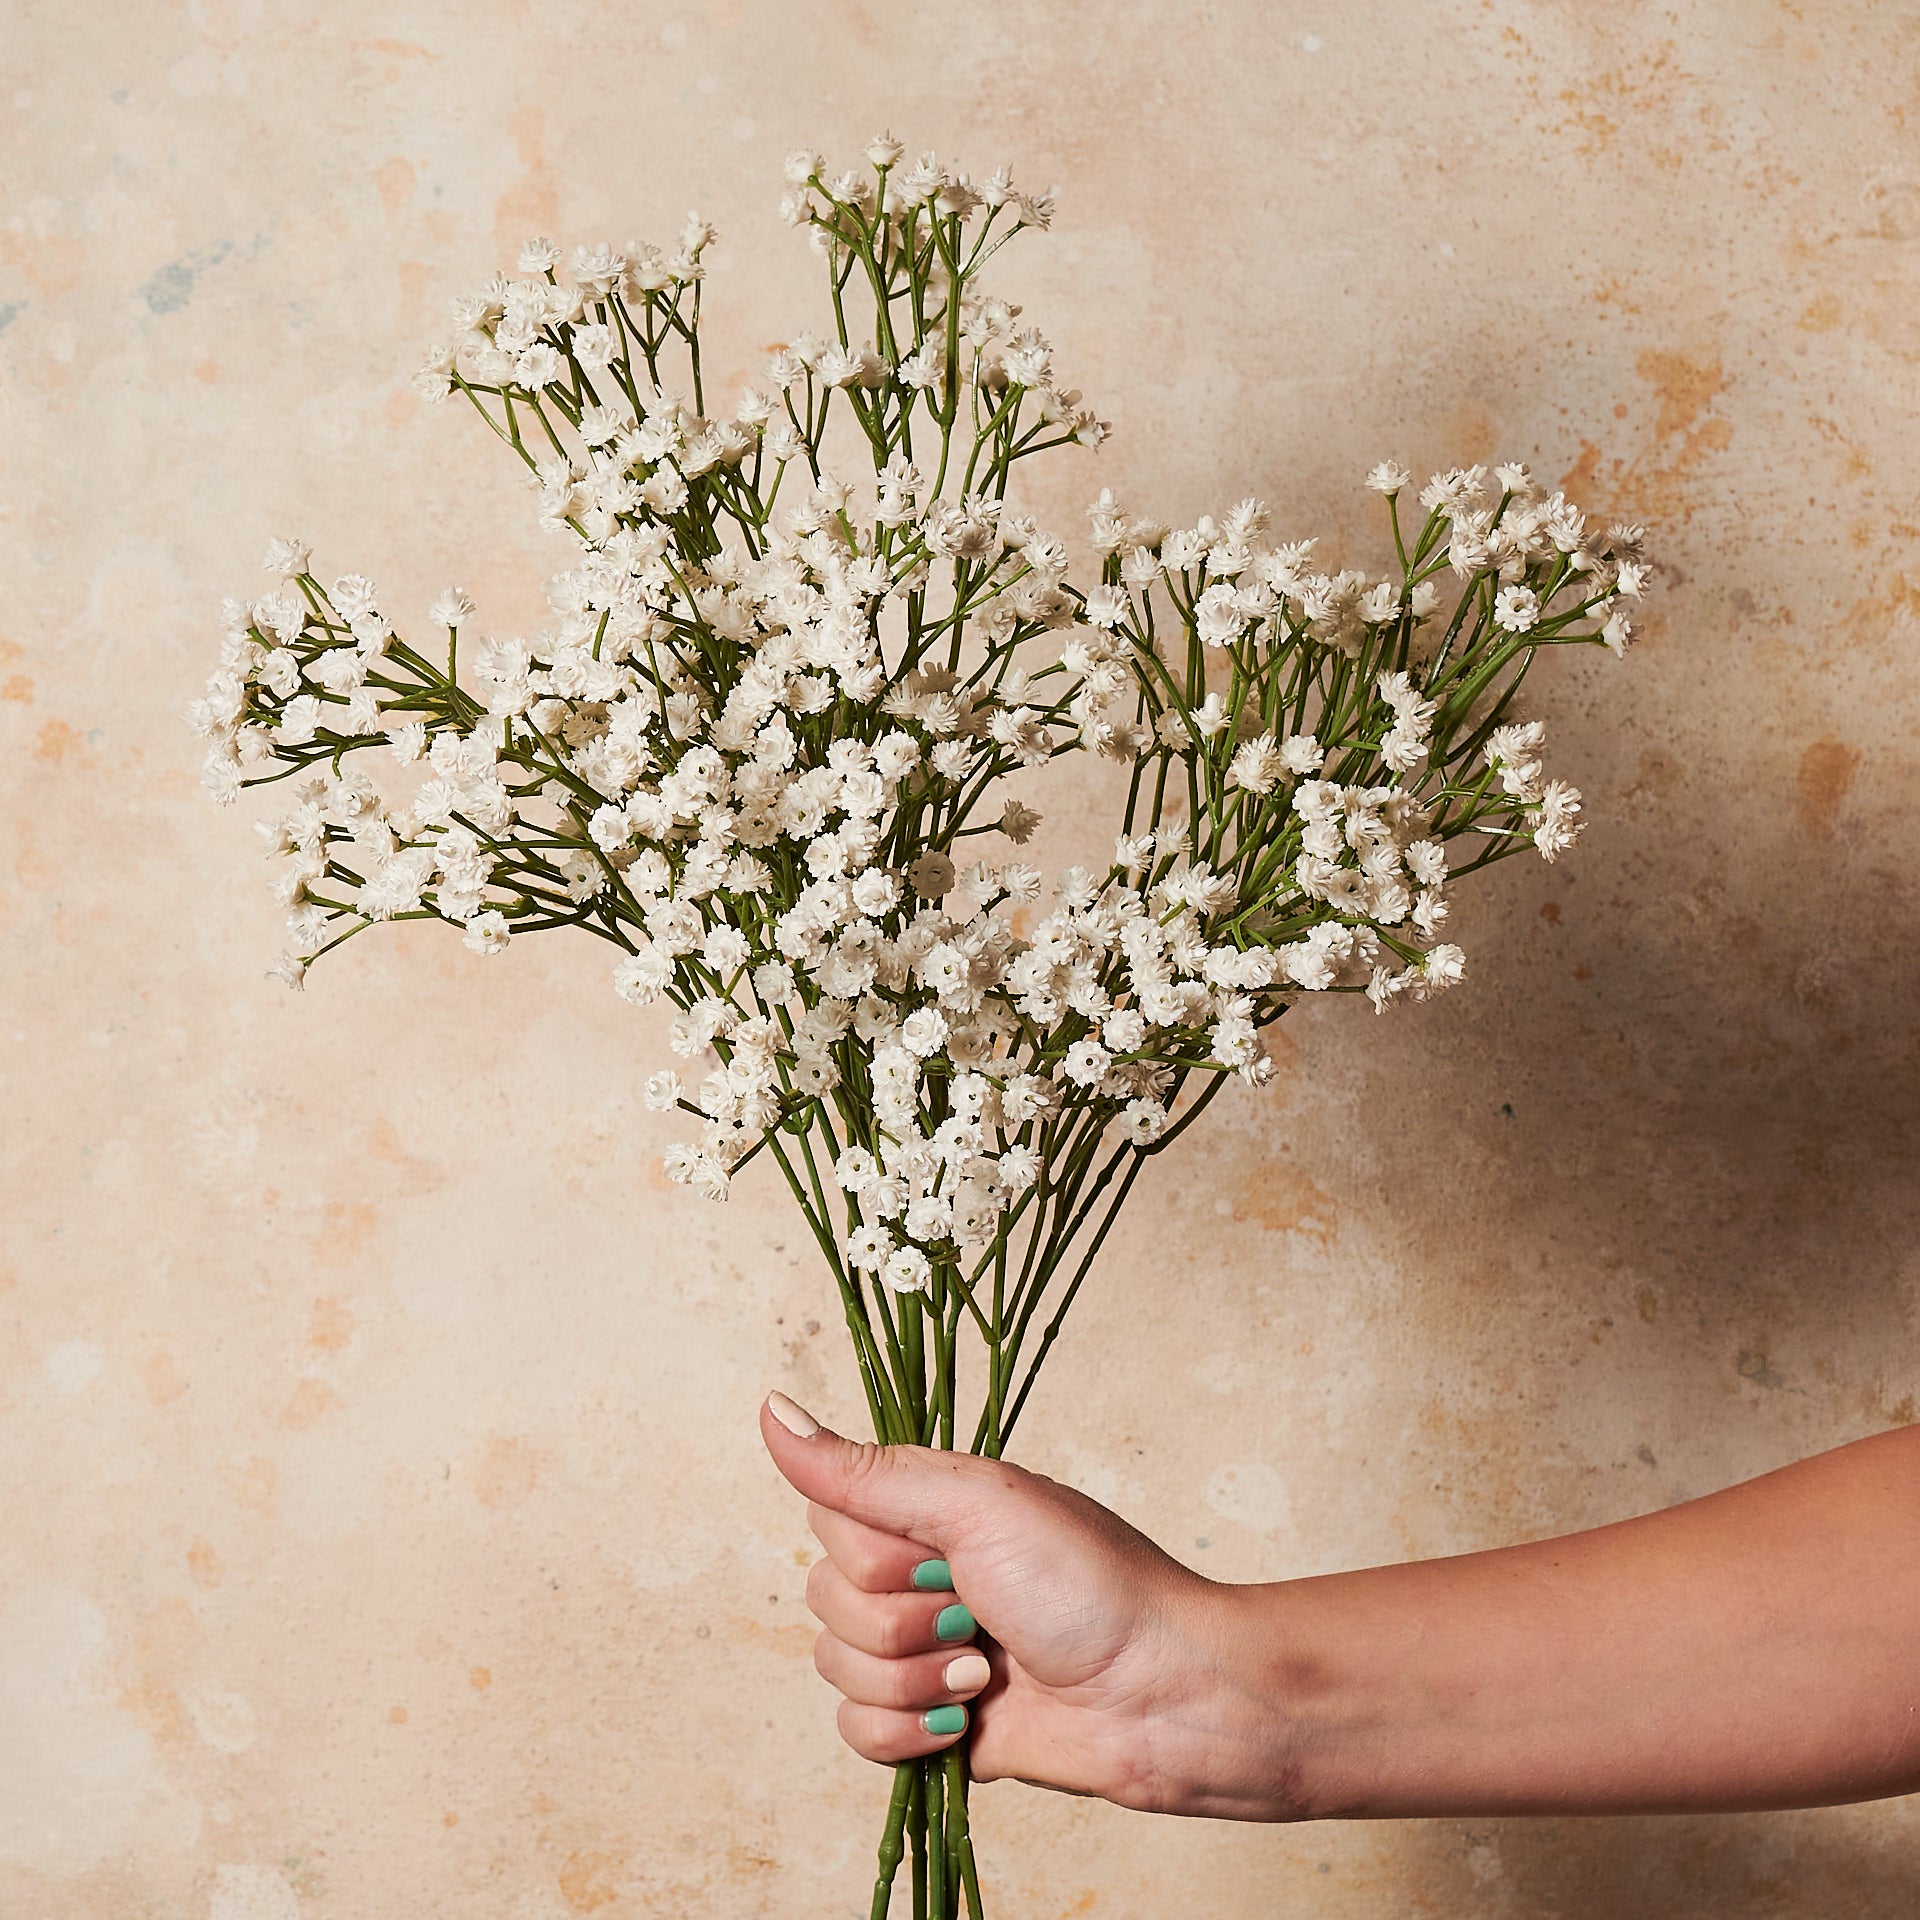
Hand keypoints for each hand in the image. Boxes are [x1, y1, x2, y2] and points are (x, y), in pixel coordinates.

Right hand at [759, 1392, 1275, 1814]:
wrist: (1162, 1696)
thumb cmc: (1090, 1584)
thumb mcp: (974, 1505)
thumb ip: (862, 1472)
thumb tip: (770, 1408)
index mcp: (928, 1510)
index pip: (828, 1521)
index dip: (874, 1552)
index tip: (943, 1555)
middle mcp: (918, 1574)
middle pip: (824, 1599)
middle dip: (900, 1624)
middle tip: (979, 1615)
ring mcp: (924, 1651)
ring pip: (836, 1670)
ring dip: (912, 1680)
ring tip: (988, 1671)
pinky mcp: (932, 1723)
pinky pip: (856, 1733)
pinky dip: (907, 1733)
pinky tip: (968, 1720)